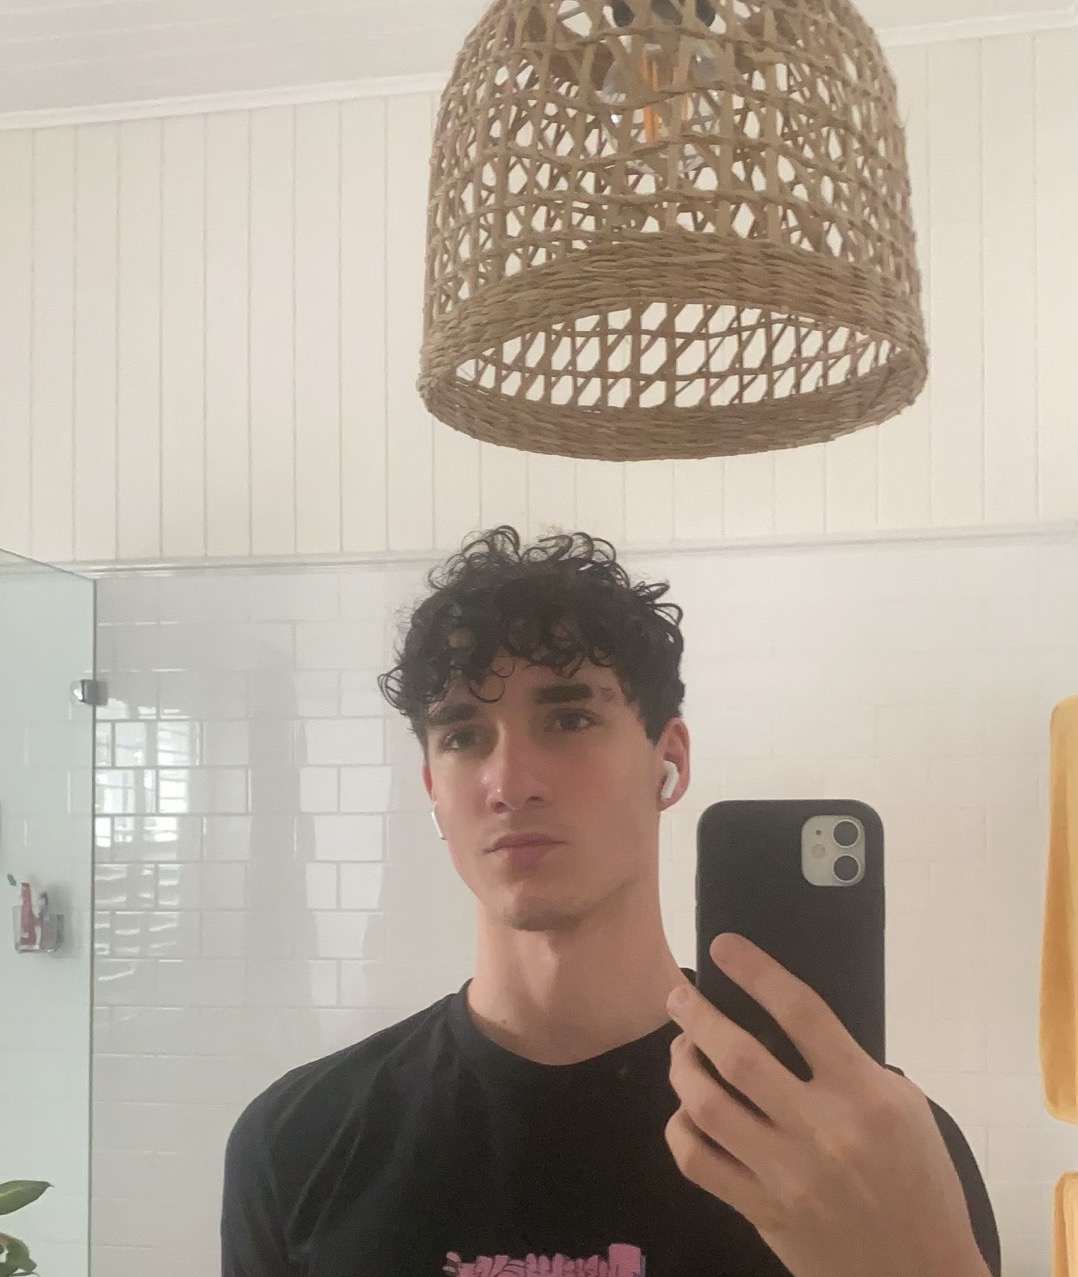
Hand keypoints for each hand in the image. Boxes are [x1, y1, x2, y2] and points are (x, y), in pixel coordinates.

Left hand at [664, 933, 988, 1276]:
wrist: (921, 1276)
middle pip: (738, 1055)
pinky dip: (679, 1129)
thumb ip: (850, 1065)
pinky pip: (698, 1162)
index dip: (757, 971)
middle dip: (696, 1015)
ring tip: (681, 1048)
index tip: (723, 945)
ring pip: (705, 1105)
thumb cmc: (920, 1182)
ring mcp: (786, 1175)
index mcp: (864, 1095)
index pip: (802, 1013)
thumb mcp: (906, 1109)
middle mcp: (821, 1130)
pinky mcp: (762, 1212)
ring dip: (681, 1066)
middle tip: (679, 995)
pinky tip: (684, 1112)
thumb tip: (787, 1023)